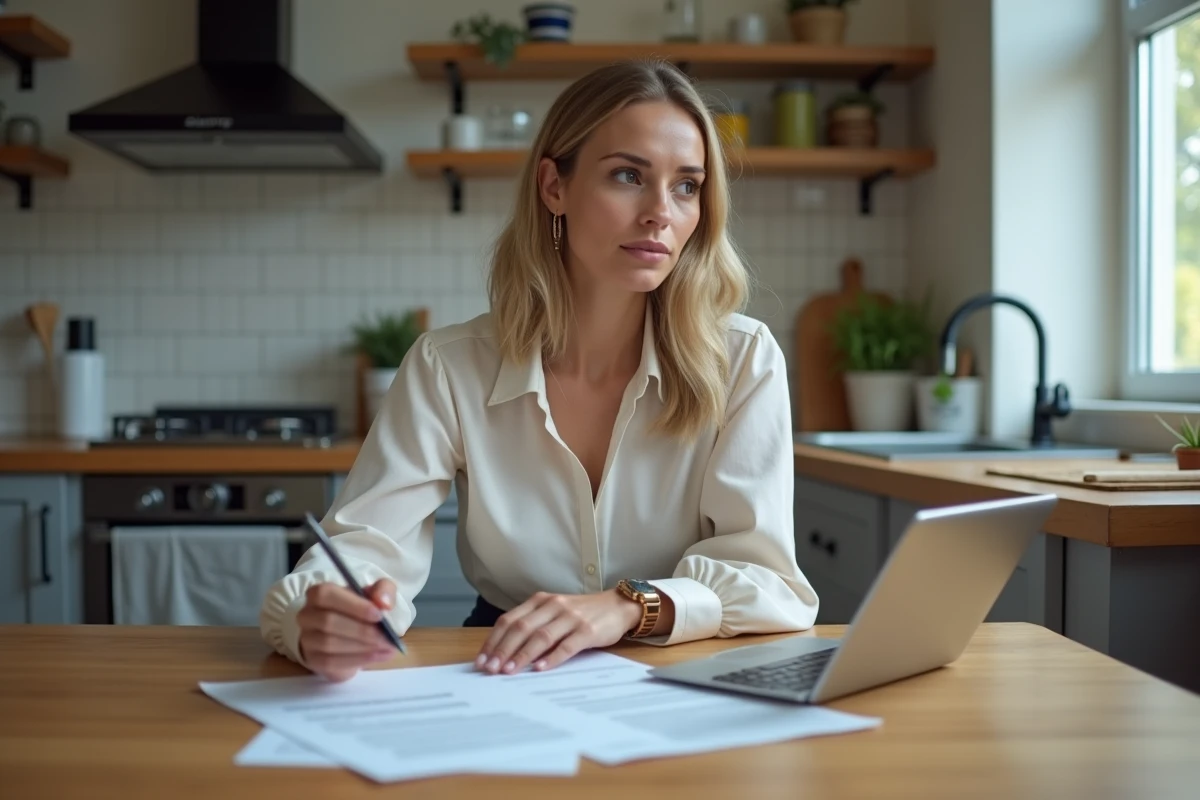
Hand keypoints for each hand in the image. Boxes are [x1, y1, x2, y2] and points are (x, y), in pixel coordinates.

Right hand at [296, 578, 397, 681]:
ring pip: (329, 643)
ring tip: (386, 647)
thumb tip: (384, 603)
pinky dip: (358, 659)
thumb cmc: (360, 609)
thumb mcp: (376, 594)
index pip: (327, 595)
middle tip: (386, 637)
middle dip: (361, 630)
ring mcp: (307, 639)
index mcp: (318, 593)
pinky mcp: (313, 660)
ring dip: (361, 646)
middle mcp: (307, 615)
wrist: (351, 636)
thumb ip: (384, 590)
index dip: (353, 605)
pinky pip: (331, 662)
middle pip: (328, 621)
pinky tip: (378, 656)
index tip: (378, 614)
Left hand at [475, 590, 643, 674]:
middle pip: (521, 628)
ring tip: (508, 671)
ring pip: (540, 637)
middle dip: (502, 650)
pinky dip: (551, 658)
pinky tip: (539, 669)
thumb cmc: (581, 613)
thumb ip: (533, 625)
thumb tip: (504, 652)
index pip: (509, 620)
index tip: (481, 659)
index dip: (493, 640)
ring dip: (522, 656)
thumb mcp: (554, 612)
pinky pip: (566, 645)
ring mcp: (571, 618)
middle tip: (490, 669)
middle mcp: (553, 606)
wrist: (617, 606)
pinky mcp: (587, 631)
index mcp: (540, 601)